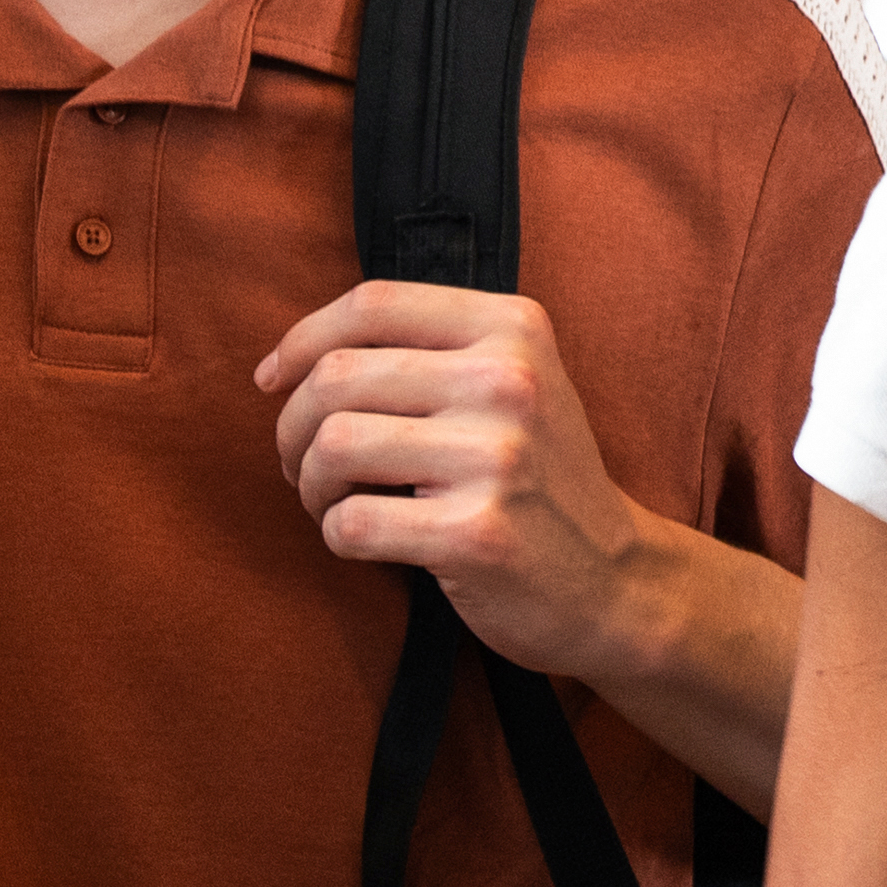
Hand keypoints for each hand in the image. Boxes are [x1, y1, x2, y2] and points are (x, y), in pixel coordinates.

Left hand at [263, 281, 672, 681]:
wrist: (615, 582)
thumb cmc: (535, 481)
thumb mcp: (512, 386)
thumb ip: (427, 352)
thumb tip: (294, 358)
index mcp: (513, 328)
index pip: (372, 304)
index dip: (301, 341)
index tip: (270, 381)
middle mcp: (508, 381)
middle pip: (336, 377)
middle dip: (293, 428)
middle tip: (302, 466)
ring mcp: (496, 457)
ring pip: (333, 446)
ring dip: (309, 485)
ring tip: (331, 502)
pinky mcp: (475, 534)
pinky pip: (351, 523)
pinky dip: (337, 535)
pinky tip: (364, 540)